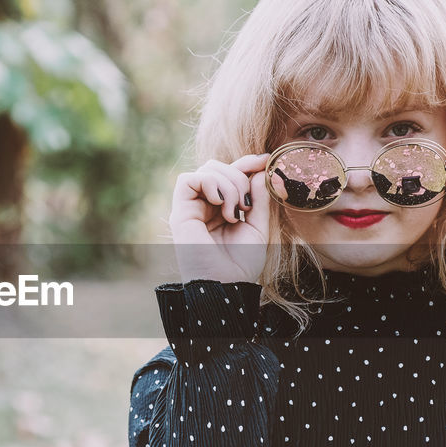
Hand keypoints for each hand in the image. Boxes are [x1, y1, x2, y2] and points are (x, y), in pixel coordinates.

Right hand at [169, 153, 272, 283]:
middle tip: (247, 203)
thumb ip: (259, 199)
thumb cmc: (241, 264)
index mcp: (221, 209)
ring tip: (234, 211)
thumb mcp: (258, 227)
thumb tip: (259, 170)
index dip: (246, 162)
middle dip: (239, 175)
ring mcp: (191, 208)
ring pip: (206, 170)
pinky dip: (209, 184)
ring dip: (228, 184)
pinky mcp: (180, 212)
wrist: (226, 286)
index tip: (265, 160)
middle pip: (217, 166)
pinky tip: (220, 204)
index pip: (229, 173)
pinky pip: (188, 179)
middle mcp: (203, 205)